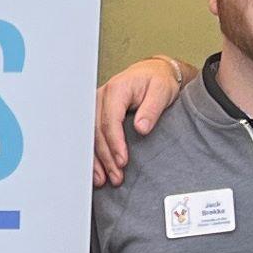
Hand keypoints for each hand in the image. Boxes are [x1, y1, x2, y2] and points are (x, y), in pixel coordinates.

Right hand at [90, 57, 189, 184]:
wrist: (153, 73)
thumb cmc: (158, 81)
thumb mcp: (161, 91)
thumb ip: (151, 109)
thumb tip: (141, 128)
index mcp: (117, 89)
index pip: (110, 120)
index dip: (115, 143)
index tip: (122, 161)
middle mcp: (101, 97)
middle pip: (97, 131)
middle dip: (105, 157)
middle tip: (116, 176)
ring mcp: (96, 106)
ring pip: (90, 137)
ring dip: (96, 160)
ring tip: (105, 179)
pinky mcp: (97, 115)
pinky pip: (91, 137)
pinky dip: (93, 155)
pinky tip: (97, 171)